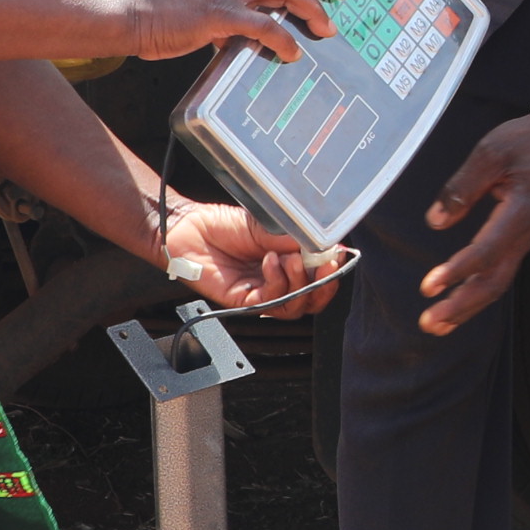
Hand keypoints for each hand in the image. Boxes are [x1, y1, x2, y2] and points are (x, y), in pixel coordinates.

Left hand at [164, 200, 343, 317]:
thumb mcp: (266, 225)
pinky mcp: (245, 302)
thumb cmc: (222, 224)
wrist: (189, 229)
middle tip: (327, 265)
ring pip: (296, 305)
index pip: (319, 275)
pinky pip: (271, 302)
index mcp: (288, 260)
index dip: (332, 270)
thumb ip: (293, 237)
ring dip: (300, 283)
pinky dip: (276, 282)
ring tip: (292, 260)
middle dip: (325, 284)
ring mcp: (263, 293)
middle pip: (312, 298)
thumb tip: (324, 244)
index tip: (339, 255)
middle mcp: (278, 280)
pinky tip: (270, 262)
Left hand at [417, 84, 529, 336]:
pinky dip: (477, 292)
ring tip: (437, 324)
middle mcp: (525, 234)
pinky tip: (458, 301)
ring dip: (467, 307)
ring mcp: (524, 239)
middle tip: (429, 322)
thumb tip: (437, 220)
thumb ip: (462, 187)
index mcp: (521, 213)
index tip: (429, 286)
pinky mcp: (519, 238)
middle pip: (493, 282)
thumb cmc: (529, 141)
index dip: (457, 271)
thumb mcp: (491, 153)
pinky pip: (499, 272)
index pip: (485, 252)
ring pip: (497, 283)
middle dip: (460, 306)